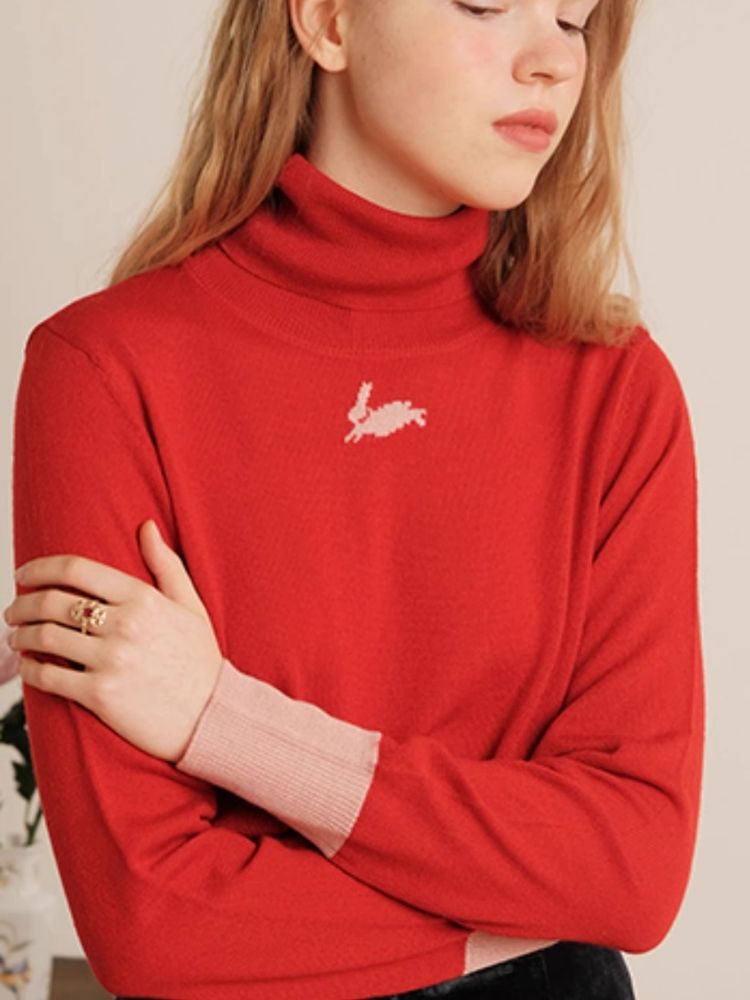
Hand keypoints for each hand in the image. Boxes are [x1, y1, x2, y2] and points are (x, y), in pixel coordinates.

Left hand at [2, 520, 223, 762]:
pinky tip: (28, 666)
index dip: (40, 567)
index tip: (25, 572)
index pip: (76, 570)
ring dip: (20, 635)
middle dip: (22, 603)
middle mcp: (125, 625)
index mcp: (143, 598)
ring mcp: (111, 660)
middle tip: (14, 609)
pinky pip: (48, 677)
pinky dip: (29, 669)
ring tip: (16, 636)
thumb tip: (146, 526)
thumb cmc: (200, 661)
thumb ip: (166, 564)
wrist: (212, 716)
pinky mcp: (100, 695)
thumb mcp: (191, 606)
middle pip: (52, 602)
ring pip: (44, 637)